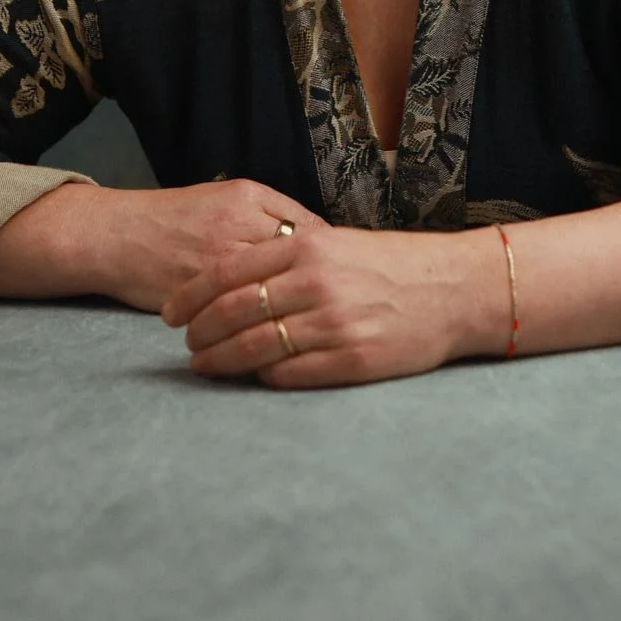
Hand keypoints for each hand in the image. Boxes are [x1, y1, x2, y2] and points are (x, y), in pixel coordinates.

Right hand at [101, 178, 329, 312]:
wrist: (118, 236)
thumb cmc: (175, 214)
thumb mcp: (225, 194)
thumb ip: (270, 210)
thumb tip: (317, 235)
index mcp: (247, 198)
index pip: (307, 228)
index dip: (328, 256)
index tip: (341, 273)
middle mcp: (236, 228)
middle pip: (296, 261)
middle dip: (318, 285)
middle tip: (335, 303)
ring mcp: (218, 263)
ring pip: (271, 290)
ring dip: (292, 309)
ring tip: (308, 322)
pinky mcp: (201, 296)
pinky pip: (242, 315)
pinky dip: (261, 326)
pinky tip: (273, 334)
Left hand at [160, 223, 506, 387]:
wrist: (451, 289)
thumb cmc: (389, 265)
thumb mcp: (334, 244)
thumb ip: (285, 259)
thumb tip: (231, 284)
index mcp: (307, 246)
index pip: (227, 272)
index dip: (190, 296)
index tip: (168, 313)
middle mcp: (316, 283)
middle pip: (233, 313)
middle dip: (199, 333)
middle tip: (185, 346)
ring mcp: (334, 324)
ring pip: (255, 347)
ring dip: (221, 361)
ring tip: (205, 366)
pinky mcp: (353, 360)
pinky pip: (291, 374)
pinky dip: (264, 377)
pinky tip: (255, 376)